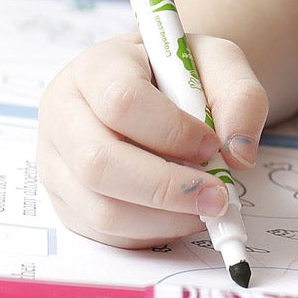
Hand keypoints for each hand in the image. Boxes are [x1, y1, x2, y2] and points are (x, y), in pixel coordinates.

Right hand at [37, 31, 266, 247]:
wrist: (157, 89)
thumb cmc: (180, 74)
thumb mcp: (218, 63)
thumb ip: (240, 96)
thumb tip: (238, 154)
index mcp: (96, 67)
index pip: (122, 101)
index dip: (172, 131)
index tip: (212, 144)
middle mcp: (64, 113)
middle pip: (99, 163)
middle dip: (167, 188)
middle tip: (218, 196)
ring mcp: (57, 162)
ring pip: (101, 208)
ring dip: (164, 218)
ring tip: (205, 206)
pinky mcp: (66, 202)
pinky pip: (105, 233)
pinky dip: (152, 232)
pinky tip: (181, 214)